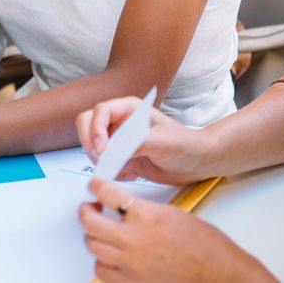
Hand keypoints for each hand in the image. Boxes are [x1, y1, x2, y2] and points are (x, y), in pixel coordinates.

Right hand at [76, 96, 218, 184]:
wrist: (196, 163)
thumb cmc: (185, 145)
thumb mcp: (162, 141)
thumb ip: (136, 143)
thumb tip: (112, 150)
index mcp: (129, 108)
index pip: (100, 111)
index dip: (96, 128)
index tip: (102, 148)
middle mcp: (120, 121)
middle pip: (87, 124)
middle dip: (90, 143)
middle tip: (102, 159)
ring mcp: (118, 139)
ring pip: (91, 145)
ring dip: (101, 160)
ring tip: (125, 170)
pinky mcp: (120, 156)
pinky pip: (102, 162)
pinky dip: (110, 171)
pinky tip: (131, 175)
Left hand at [80, 179, 271, 281]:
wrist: (221, 277)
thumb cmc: (208, 249)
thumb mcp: (175, 215)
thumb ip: (145, 210)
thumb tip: (125, 209)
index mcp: (147, 216)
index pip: (106, 193)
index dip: (96, 187)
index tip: (95, 187)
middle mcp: (134, 239)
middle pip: (89, 220)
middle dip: (86, 211)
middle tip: (91, 209)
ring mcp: (130, 263)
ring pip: (92, 245)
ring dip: (94, 237)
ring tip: (102, 233)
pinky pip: (100, 271)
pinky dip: (102, 263)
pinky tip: (111, 258)